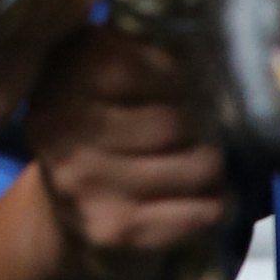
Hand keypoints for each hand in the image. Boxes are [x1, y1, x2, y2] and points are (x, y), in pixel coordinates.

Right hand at [32, 23, 230, 278]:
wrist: (66, 219)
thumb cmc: (99, 130)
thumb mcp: (101, 77)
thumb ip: (139, 51)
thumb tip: (204, 49)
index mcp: (59, 74)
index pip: (136, 66)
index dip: (176, 75)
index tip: (185, 86)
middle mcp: (60, 126)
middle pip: (174, 120)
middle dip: (202, 124)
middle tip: (202, 129)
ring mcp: (84, 182)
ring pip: (197, 165)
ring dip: (215, 165)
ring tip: (204, 163)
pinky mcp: (116, 230)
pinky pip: (202, 210)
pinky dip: (220, 203)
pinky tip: (209, 198)